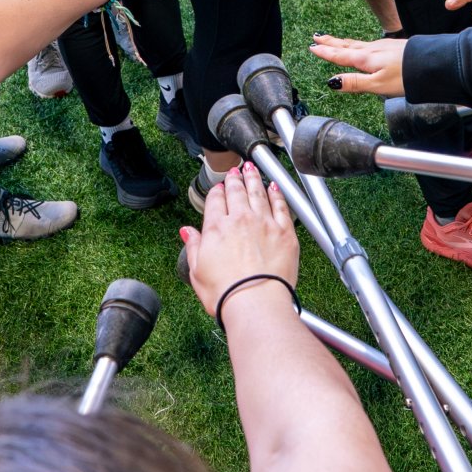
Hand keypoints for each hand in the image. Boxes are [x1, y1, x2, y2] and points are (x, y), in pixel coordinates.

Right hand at [178, 161, 297, 317]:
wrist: (255, 303)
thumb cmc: (226, 292)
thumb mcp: (197, 271)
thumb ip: (193, 246)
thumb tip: (186, 231)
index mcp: (216, 228)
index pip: (216, 200)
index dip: (216, 191)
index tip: (218, 188)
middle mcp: (241, 220)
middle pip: (237, 191)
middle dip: (235, 178)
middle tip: (235, 171)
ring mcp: (264, 223)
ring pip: (258, 192)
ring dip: (254, 179)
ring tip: (252, 169)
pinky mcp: (285, 232)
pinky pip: (280, 206)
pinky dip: (276, 194)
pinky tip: (274, 188)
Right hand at [309, 33, 403, 96]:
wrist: (433, 65)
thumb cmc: (407, 77)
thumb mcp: (378, 85)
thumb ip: (355, 83)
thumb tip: (333, 82)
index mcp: (366, 60)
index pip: (340, 56)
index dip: (325, 52)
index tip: (312, 47)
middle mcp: (372, 50)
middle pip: (347, 46)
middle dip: (331, 42)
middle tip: (317, 37)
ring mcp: (383, 47)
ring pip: (357, 44)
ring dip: (343, 42)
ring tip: (334, 41)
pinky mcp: (393, 47)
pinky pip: (368, 45)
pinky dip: (358, 45)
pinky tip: (363, 47)